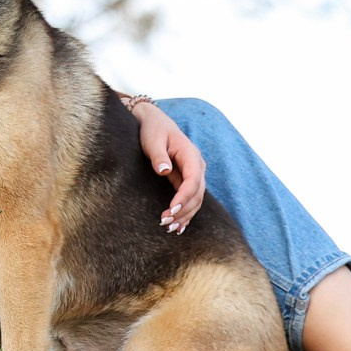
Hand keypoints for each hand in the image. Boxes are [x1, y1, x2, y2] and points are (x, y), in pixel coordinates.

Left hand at [133, 100, 205, 232]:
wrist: (154, 122)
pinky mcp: (186, 179)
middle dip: (184, 210)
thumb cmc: (152, 130)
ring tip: (170, 228)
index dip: (184, 197)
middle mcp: (197, 166)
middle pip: (197, 193)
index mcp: (191, 155)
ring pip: (196, 199)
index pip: (193, 180)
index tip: (172, 209)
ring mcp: (194, 173)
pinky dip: (186, 212)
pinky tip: (179, 226)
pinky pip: (190, 198)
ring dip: (186, 215)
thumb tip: (165, 171)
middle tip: (166, 223)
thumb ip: (158, 155)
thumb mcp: (152, 140)